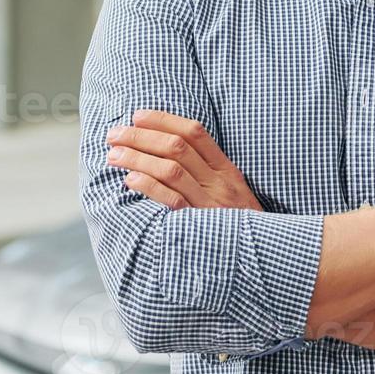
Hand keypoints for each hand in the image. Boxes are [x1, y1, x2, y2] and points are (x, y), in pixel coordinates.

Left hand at [105, 110, 262, 210]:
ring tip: (114, 155)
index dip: (164, 120)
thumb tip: (168, 154)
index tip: (137, 116)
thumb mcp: (233, 193)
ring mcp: (210, 204)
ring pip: (171, 170)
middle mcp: (219, 183)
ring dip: (138, 158)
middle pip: (177, 148)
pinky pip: (172, 200)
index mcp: (226, 170)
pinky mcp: (200, 225)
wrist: (260, 257)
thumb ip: (207, 174)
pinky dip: (149, 186)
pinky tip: (130, 180)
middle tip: (115, 134)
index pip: (195, 133)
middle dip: (142, 136)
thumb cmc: (239, 225)